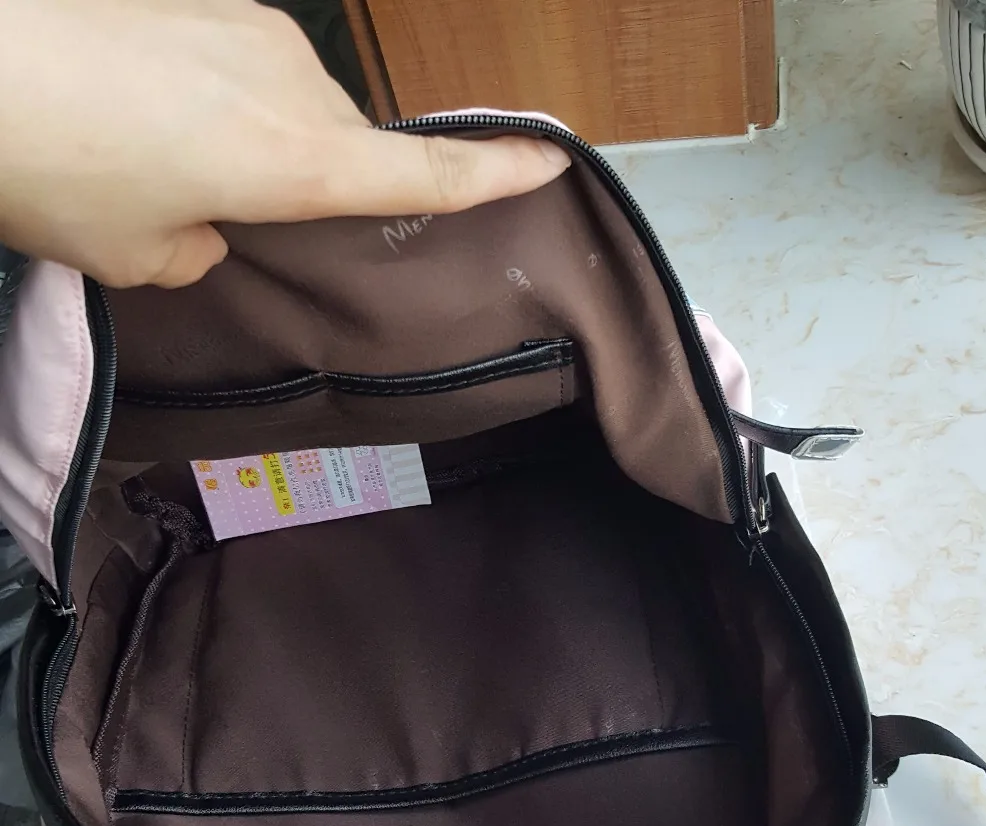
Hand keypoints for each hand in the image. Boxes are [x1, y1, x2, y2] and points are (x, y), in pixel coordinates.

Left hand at [0, 0, 570, 287]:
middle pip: (341, 145)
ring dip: (245, 140)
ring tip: (149, 159)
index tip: (550, 159)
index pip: (421, 173)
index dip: (491, 174)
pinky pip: (238, 64)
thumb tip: (208, 221)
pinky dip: (207, 99)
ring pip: (287, 104)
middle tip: (202, 214)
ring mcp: (246, 26)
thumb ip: (202, 249)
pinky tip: (136, 111)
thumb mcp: (138, 255)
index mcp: (294, 160)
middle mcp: (290, 83)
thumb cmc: (51, 167)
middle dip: (297, 186)